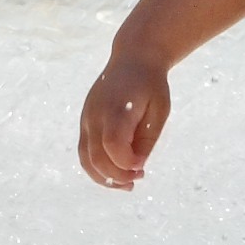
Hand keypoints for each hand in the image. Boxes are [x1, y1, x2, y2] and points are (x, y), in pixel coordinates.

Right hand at [78, 51, 171, 189]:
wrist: (134, 59)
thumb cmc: (152, 86)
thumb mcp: (160, 111)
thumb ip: (146, 140)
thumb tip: (136, 166)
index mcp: (116, 109)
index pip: (113, 145)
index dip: (126, 163)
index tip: (143, 166)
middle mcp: (95, 115)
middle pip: (96, 157)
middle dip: (117, 176)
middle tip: (138, 178)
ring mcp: (86, 118)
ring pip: (86, 159)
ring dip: (104, 178)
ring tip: (126, 184)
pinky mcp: (85, 122)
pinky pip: (85, 152)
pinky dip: (97, 168)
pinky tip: (115, 174)